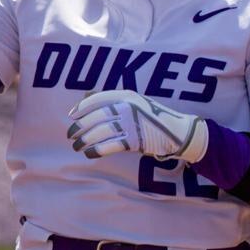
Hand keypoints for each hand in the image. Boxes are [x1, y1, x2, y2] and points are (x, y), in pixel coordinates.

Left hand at [67, 90, 208, 161]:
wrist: (178, 131)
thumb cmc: (153, 117)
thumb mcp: (136, 102)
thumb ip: (114, 100)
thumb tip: (86, 97)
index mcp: (128, 95)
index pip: (98, 99)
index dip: (82, 108)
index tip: (72, 116)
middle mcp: (128, 107)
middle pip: (96, 117)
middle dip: (80, 127)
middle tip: (71, 135)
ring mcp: (132, 123)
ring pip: (100, 132)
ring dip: (85, 140)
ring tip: (77, 146)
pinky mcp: (135, 140)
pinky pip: (110, 145)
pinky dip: (96, 150)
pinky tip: (89, 153)